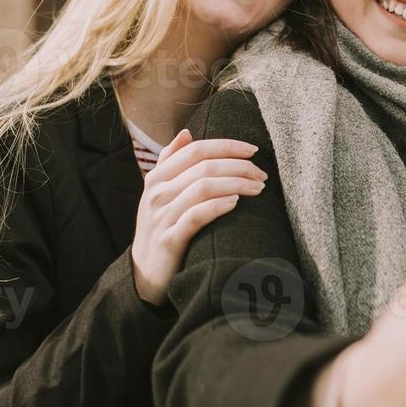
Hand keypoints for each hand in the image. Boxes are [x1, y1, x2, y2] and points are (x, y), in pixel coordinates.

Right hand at [130, 130, 264, 305]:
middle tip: (262, 174)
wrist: (143, 273)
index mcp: (156, 177)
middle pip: (204, 167)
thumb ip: (171, 161)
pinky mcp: (169, 239)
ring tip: (258, 188)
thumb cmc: (160, 227)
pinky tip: (236, 203)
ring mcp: (162, 216)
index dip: (227, 146)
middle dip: (239, 166)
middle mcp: (157, 193)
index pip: (195, 150)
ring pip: (204, 187)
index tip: (253, 150)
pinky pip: (197, 215)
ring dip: (237, 184)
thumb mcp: (160, 193)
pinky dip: (219, 205)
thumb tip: (187, 133)